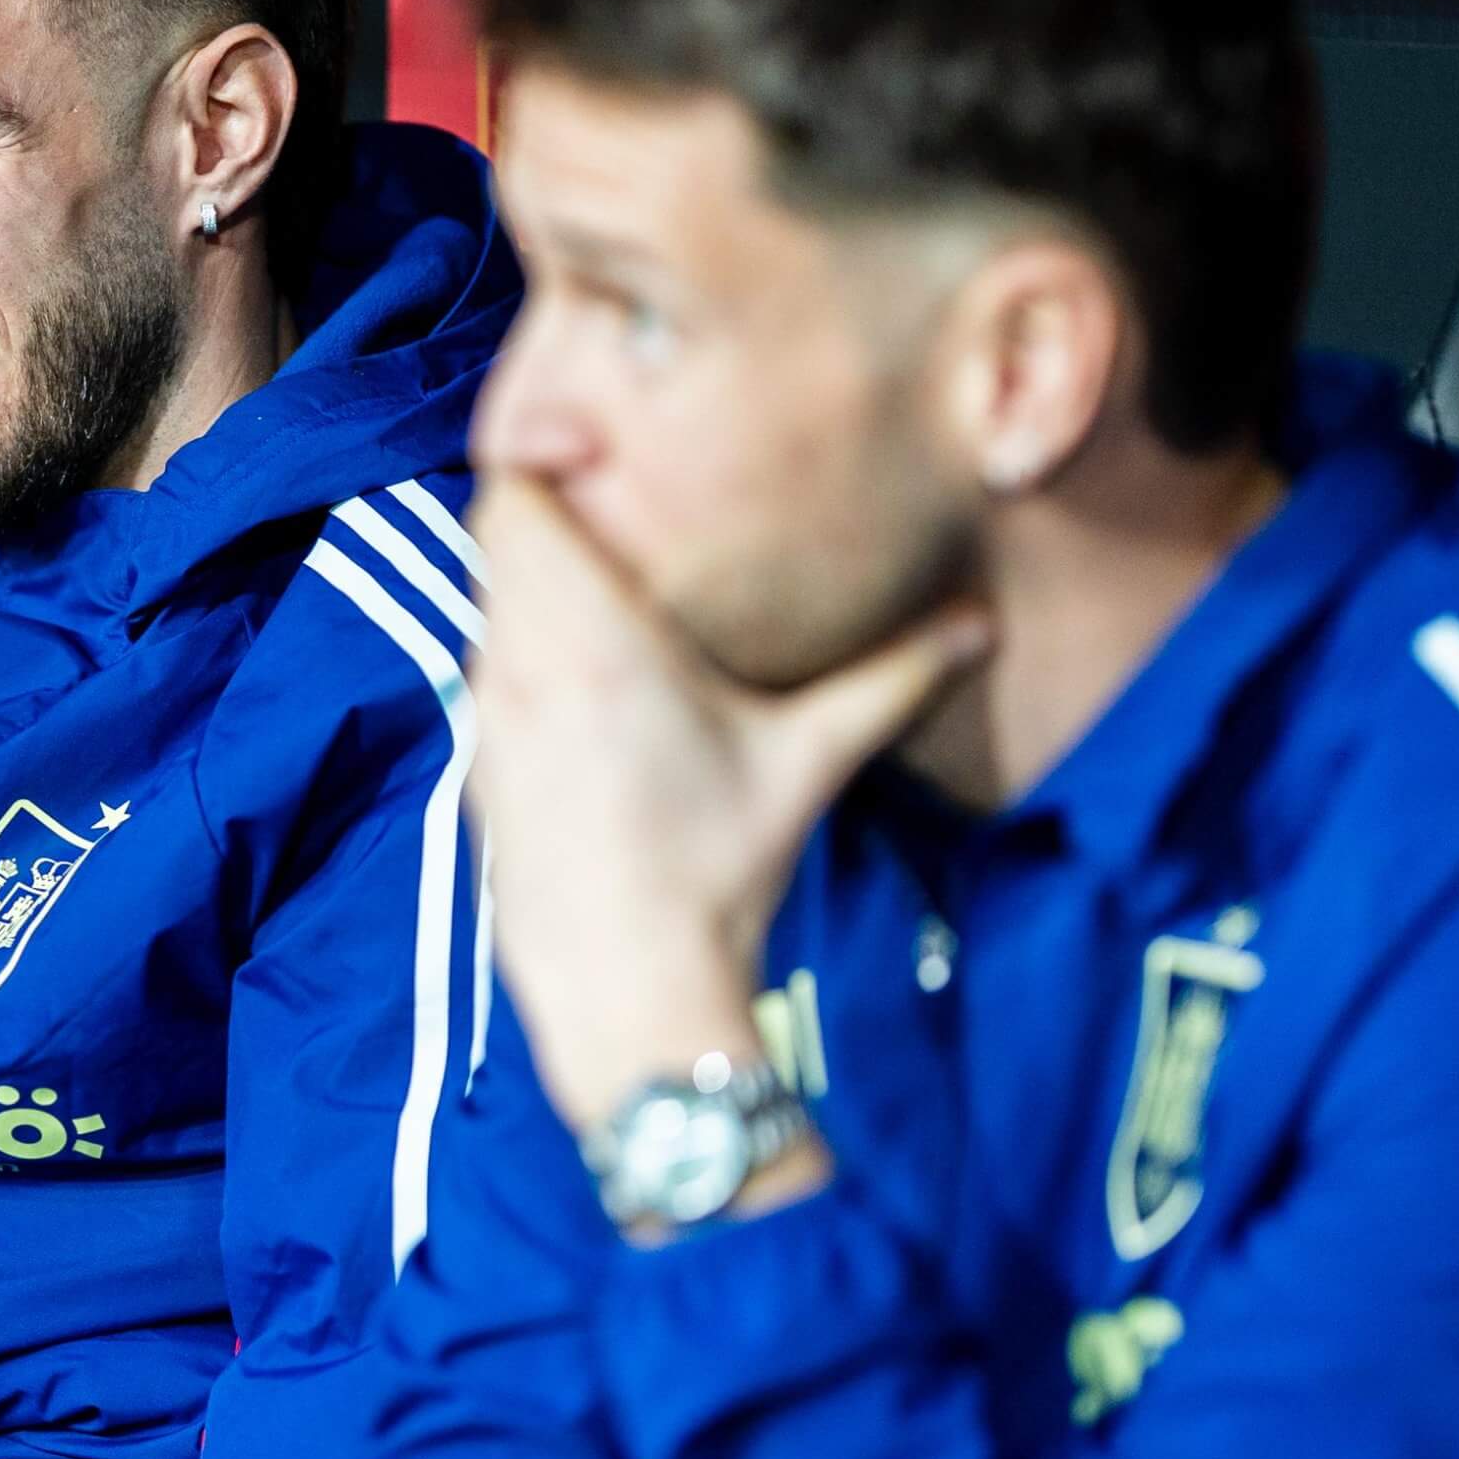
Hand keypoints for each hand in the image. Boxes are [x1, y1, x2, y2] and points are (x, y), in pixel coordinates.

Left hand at [465, 473, 985, 1134]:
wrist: (629, 996)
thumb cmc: (716, 870)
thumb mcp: (807, 760)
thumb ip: (893, 677)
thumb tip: (980, 623)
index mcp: (586, 634)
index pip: (512, 496)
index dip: (542, 464)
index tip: (599, 462)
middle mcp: (516, 663)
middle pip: (494, 544)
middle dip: (549, 526)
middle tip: (623, 526)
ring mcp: (486, 722)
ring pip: (487, 614)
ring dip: (535, 600)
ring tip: (614, 609)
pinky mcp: (477, 775)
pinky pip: (488, 685)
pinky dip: (524, 670)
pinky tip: (588, 705)